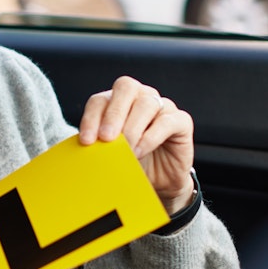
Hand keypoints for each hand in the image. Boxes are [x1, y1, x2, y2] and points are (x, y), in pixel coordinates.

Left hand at [77, 76, 194, 213]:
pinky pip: (166, 122)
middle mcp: (141, 96)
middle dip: (113, 114)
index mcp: (117, 100)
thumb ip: (99, 143)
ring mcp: (163, 106)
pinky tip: (140, 151)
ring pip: (146, 103)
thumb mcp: (111, 152)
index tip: (86, 141)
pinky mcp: (181, 120)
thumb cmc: (131, 161)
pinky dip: (150, 137)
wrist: (159, 180)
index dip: (91, 118)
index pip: (100, 100)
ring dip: (132, 129)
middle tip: (106, 139)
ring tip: (126, 151)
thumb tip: (85, 145)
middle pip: (125, 88)